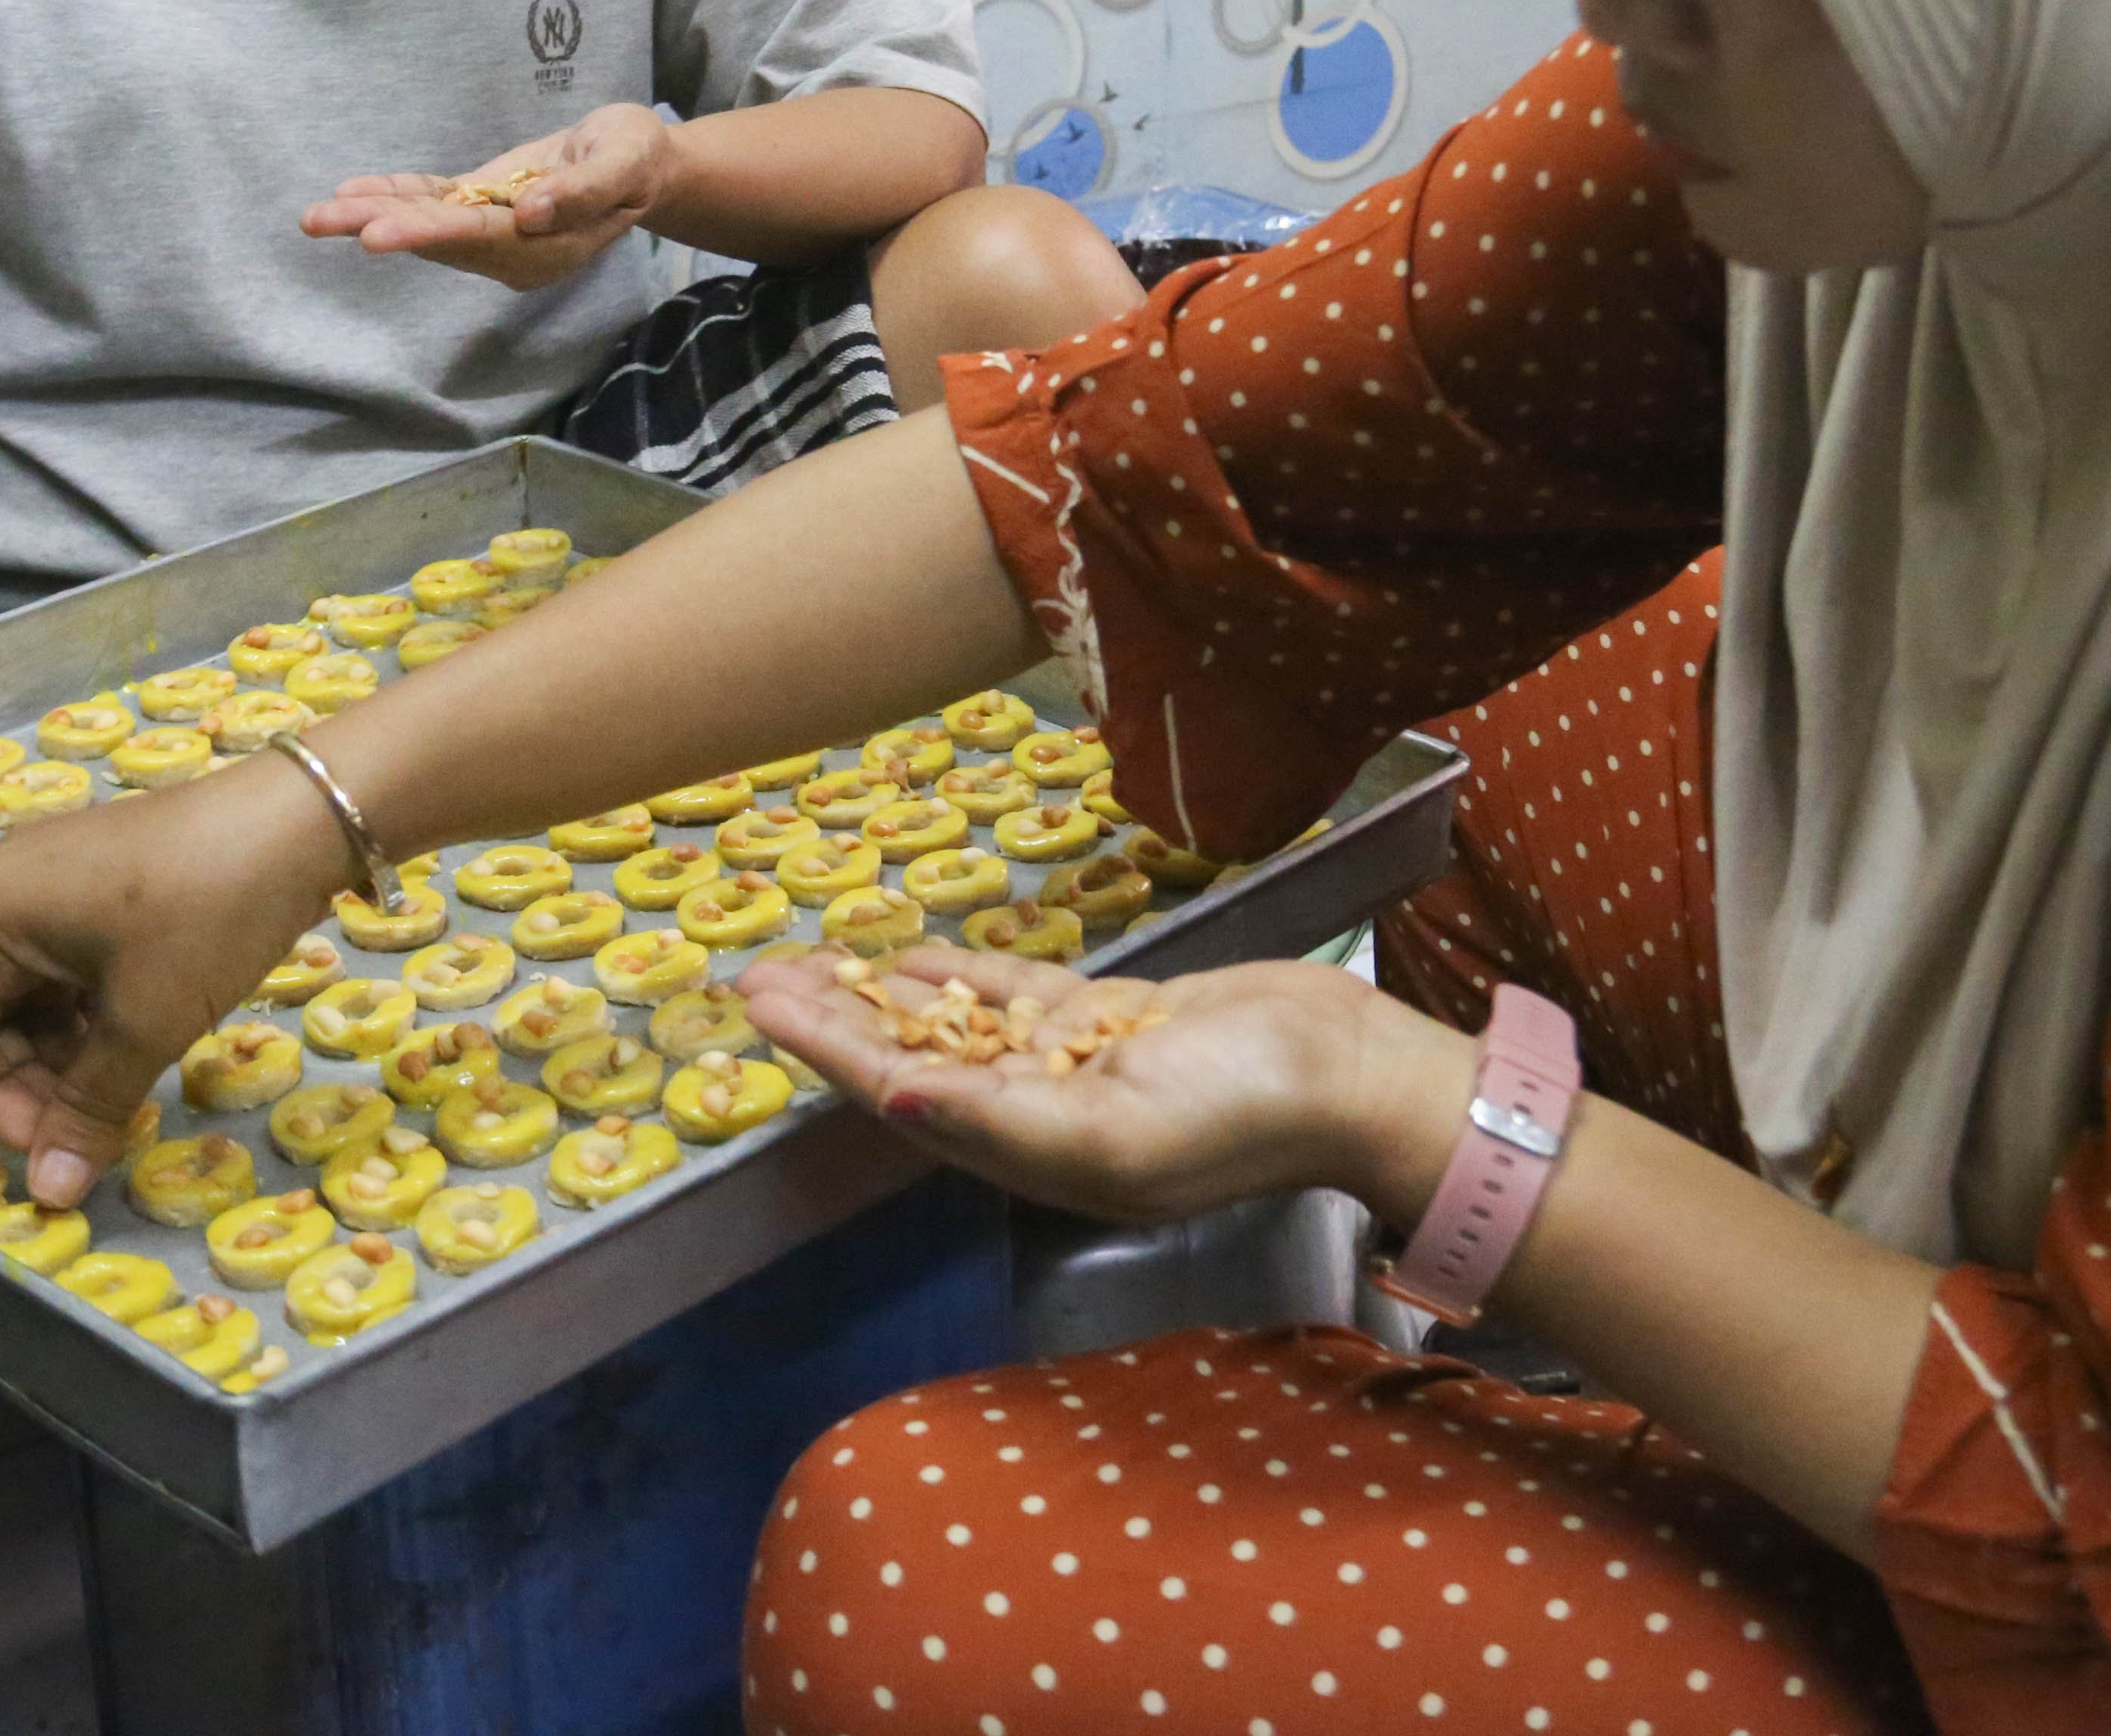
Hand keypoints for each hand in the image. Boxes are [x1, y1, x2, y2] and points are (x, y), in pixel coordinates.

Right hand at [0, 762, 356, 1207]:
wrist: (306, 815)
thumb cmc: (212, 912)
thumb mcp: (148, 1020)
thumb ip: (89, 1110)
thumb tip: (48, 1194)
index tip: (55, 1142)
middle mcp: (2, 890)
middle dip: (31, 1083)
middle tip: (98, 1126)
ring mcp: (52, 881)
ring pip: (29, 998)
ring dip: (66, 1056)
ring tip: (127, 1091)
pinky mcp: (100, 883)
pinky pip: (68, 967)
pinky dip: (92, 1016)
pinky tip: (141, 1043)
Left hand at [304, 103, 678, 290]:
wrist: (640, 160)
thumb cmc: (638, 156)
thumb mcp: (625, 161)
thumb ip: (582, 191)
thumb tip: (528, 215)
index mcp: (547, 247)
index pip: (478, 238)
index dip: (425, 232)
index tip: (376, 233)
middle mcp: (512, 249)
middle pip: (439, 236)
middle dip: (380, 225)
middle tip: (320, 220)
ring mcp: (494, 230)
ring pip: (427, 222)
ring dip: (372, 214)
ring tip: (316, 215)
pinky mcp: (483, 206)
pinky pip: (433, 203)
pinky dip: (394, 196)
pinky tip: (351, 193)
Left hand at [736, 947, 1471, 1230]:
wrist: (1350, 1076)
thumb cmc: (1239, 1112)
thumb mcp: (1112, 1131)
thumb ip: (998, 1118)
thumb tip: (895, 1096)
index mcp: (1030, 1154)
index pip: (901, 1096)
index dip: (827, 1053)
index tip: (761, 1006)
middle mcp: (1039, 1117)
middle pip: (911, 1059)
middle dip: (834, 1021)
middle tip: (759, 973)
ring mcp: (1077, 1069)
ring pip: (956, 1025)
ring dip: (885, 996)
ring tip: (816, 958)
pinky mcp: (1116, 1025)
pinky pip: (1017, 1000)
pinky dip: (963, 979)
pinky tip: (913, 956)